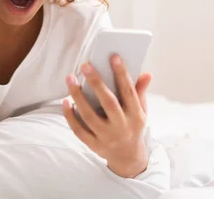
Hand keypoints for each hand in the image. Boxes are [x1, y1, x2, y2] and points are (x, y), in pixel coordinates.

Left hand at [63, 55, 152, 177]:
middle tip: (85, 65)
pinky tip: (66, 101)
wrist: (128, 156)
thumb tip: (147, 73)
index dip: (122, 74)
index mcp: (136, 116)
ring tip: (70, 79)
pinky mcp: (94, 145)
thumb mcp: (141, 110)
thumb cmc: (132, 125)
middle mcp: (122, 127)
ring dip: (78, 96)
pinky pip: (79, 130)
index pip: (129, 92)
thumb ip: (140, 91)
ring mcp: (107, 137)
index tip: (114, 57)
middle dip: (97, 83)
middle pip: (108, 103)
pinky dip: (70, 116)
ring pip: (89, 116)